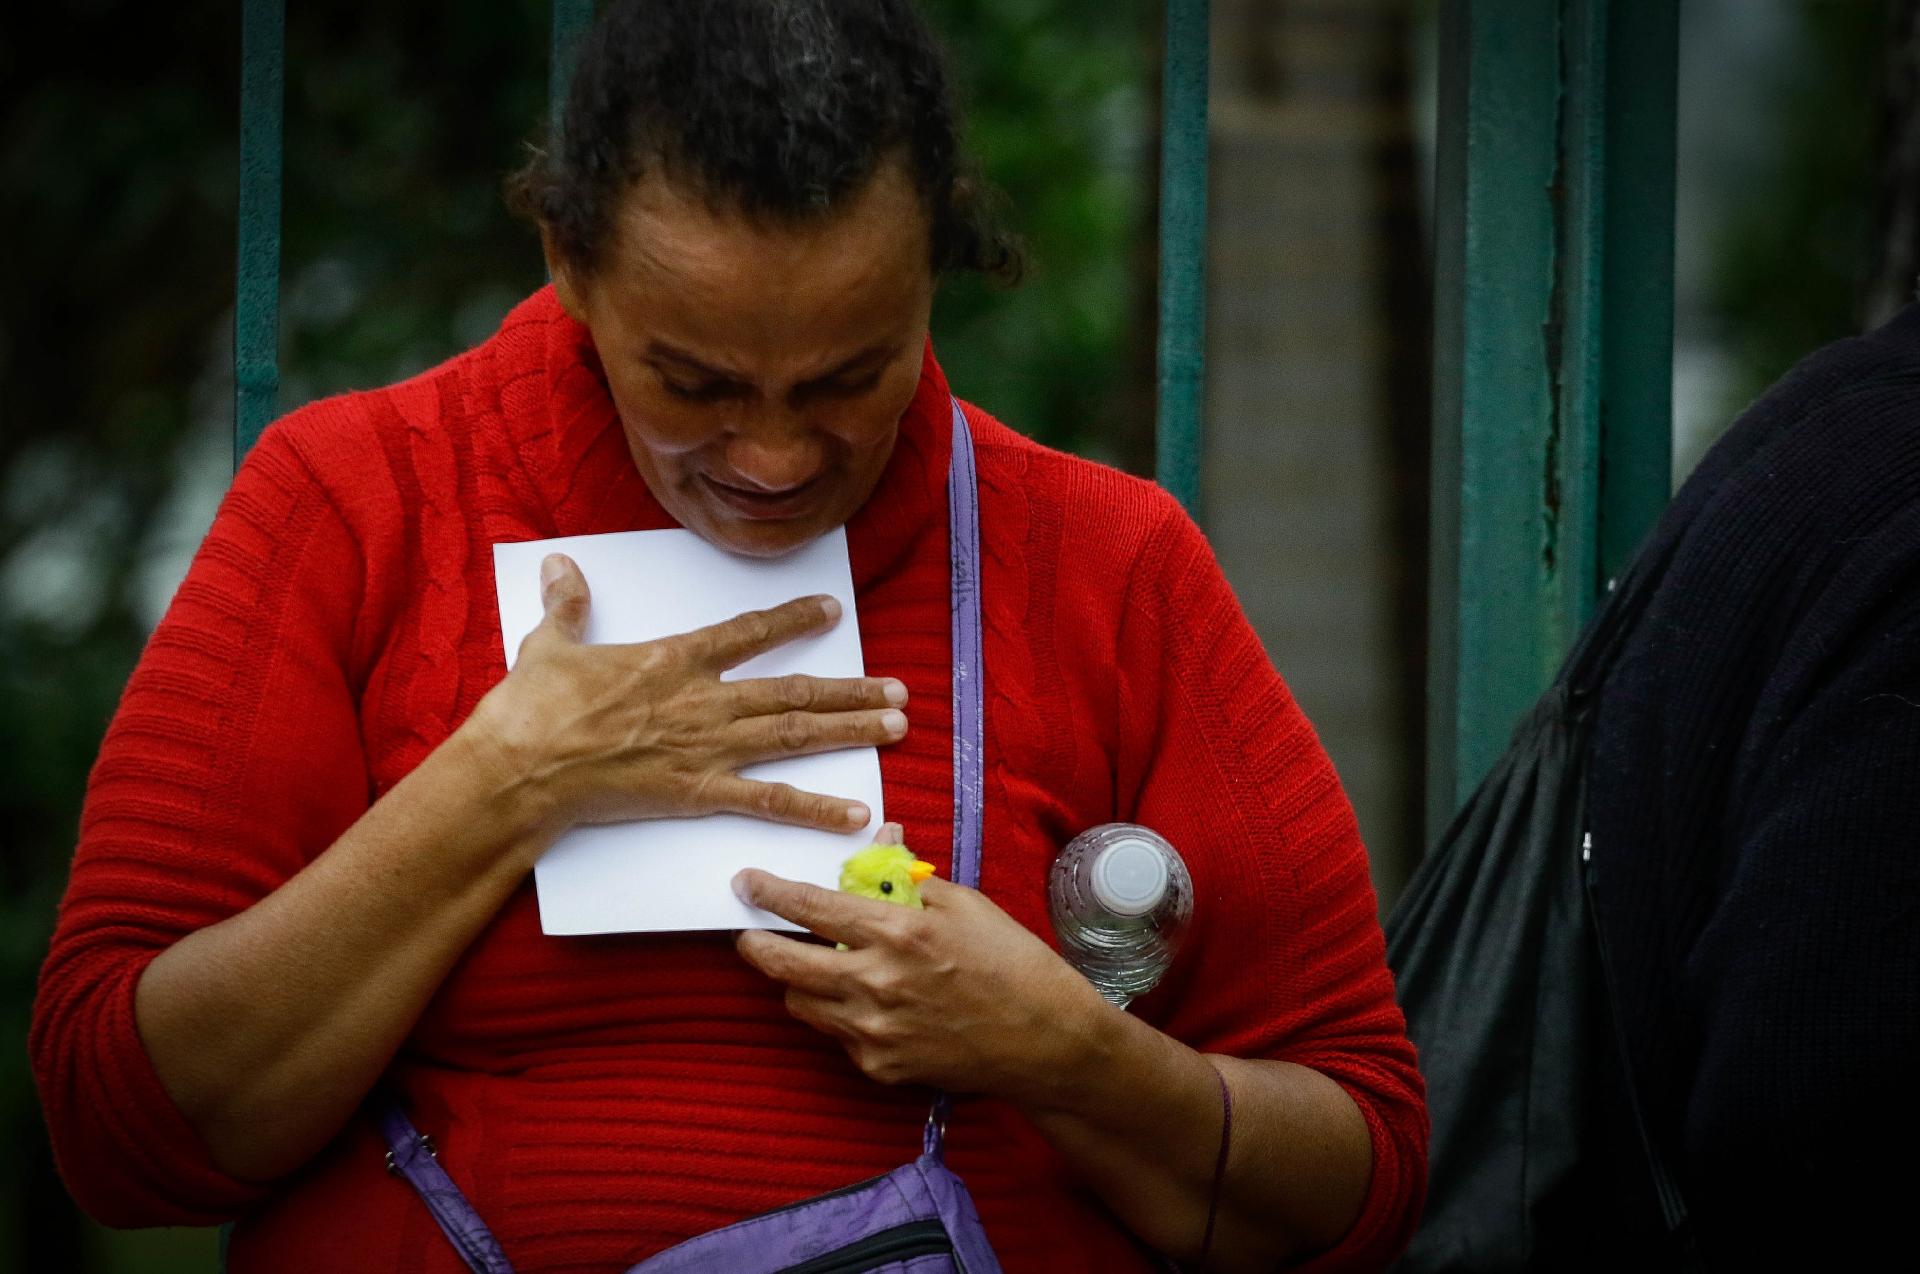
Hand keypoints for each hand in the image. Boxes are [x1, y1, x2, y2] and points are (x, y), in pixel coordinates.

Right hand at [461, 553, 907, 837]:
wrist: (523, 767)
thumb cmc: (532, 709)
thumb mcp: (550, 646)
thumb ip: (568, 606)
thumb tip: (561, 566)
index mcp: (673, 659)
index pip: (748, 632)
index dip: (793, 618)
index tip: (832, 610)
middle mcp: (703, 699)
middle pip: (793, 689)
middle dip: (851, 689)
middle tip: (900, 691)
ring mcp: (706, 747)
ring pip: (794, 734)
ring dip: (850, 730)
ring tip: (896, 728)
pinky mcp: (698, 793)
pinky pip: (768, 800)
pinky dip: (815, 808)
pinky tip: (855, 813)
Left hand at [732, 839, 1115, 1105]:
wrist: (1045, 1040)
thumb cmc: (1012, 963)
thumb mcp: (965, 904)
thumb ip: (910, 877)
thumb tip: (882, 840)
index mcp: (898, 931)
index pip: (811, 906)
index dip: (770, 893)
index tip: (746, 883)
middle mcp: (876, 983)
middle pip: (784, 965)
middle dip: (755, 946)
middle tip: (750, 934)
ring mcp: (874, 1031)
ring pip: (802, 1003)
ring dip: (799, 981)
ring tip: (818, 965)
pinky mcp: (880, 1066)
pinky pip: (838, 1034)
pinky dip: (842, 1014)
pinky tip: (870, 1002)